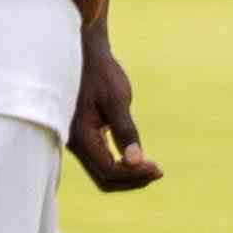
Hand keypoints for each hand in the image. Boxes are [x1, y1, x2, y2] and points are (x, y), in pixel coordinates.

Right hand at [67, 22, 159, 193]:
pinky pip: (98, 161)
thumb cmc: (99, 72)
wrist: (80, 52)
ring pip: (100, 172)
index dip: (135, 174)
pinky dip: (119, 165)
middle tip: (158, 170)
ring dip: (127, 174)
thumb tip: (138, 161)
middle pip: (103, 178)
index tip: (159, 166)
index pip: (109, 170)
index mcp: (80, 134)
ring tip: (151, 166)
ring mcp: (74, 140)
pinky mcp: (81, 136)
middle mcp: (73, 142)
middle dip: (132, 179)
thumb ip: (125, 131)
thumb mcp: (117, 98)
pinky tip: (135, 156)